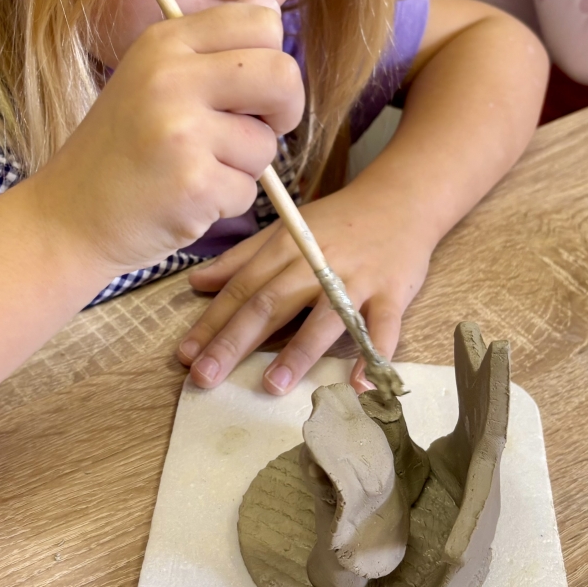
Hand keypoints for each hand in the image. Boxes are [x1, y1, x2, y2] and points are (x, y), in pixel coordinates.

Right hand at [30, 0, 305, 278]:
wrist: (67, 217)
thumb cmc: (121, 150)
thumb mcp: (150, 78)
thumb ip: (210, 50)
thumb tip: (271, 13)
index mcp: (164, 42)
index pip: (262, 18)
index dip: (273, 57)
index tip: (255, 88)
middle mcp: (171, 78)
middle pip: (283, 73)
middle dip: (286, 108)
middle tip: (259, 129)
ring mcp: (181, 131)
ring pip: (266, 143)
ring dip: (243, 167)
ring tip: (193, 170)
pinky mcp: (192, 183)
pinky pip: (248, 190)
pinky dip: (225, 203)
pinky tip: (184, 198)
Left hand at [176, 183, 433, 394]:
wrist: (401, 200)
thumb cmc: (338, 222)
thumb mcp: (287, 229)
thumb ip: (242, 258)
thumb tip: (196, 283)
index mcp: (287, 246)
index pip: (242, 287)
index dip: (212, 321)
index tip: (185, 355)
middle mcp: (317, 262)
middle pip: (271, 304)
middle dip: (235, 341)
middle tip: (206, 377)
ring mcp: (357, 279)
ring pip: (324, 317)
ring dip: (298, 353)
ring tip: (272, 387)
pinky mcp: (392, 293)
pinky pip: (383, 328)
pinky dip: (374, 356)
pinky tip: (359, 386)